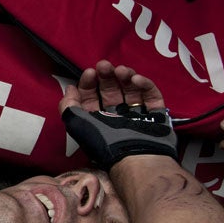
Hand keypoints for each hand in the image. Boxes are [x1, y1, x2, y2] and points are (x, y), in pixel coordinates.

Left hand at [60, 60, 176, 169]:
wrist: (135, 157)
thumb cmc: (103, 141)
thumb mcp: (76, 123)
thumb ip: (68, 105)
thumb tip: (70, 88)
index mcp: (96, 120)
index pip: (91, 96)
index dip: (89, 82)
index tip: (90, 72)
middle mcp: (115, 118)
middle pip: (111, 90)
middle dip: (107, 75)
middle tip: (105, 65)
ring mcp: (136, 116)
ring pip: (131, 90)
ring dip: (126, 77)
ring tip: (122, 71)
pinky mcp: (155, 115)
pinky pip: (151, 96)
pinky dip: (145, 85)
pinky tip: (136, 79)